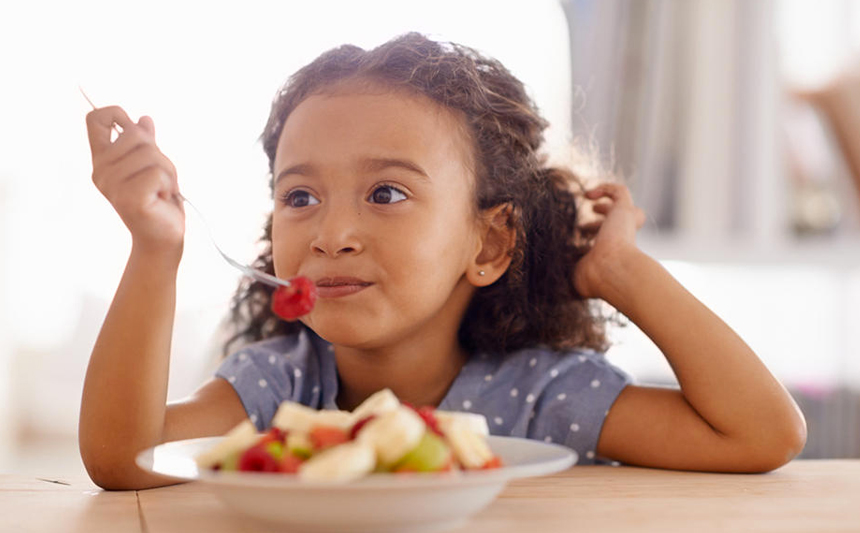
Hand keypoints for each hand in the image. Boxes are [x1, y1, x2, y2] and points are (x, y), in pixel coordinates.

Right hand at [86, 106, 183, 256]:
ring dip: (168, 172)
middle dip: (159, 154)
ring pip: (151, 155)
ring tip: (162, 190)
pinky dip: (169, 185)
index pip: (96, 120)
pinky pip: (158, 174)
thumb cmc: (158, 201)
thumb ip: (145, 144)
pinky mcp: (130, 198)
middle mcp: (102, 171)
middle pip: (136, 134)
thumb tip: (144, 119)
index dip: (116, 113)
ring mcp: (113, 185)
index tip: (133, 127)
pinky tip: (162, 199)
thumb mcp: (152, 167)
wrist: (162, 238)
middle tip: (160, 179)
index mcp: (103, 160)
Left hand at [573, 182, 645, 299]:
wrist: (611, 271)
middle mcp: (623, 239)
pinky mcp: (626, 210)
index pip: (607, 242)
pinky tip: (588, 195)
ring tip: (590, 203)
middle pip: (617, 225)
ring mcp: (626, 223)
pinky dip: (605, 188)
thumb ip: (567, 267)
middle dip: (601, 222)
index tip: (580, 236)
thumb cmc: (594, 277)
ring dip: (606, 204)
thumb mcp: (575, 273)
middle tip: (584, 226)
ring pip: (625, 207)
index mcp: (612, 254)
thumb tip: (550, 269)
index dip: (595, 235)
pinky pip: (620, 192)